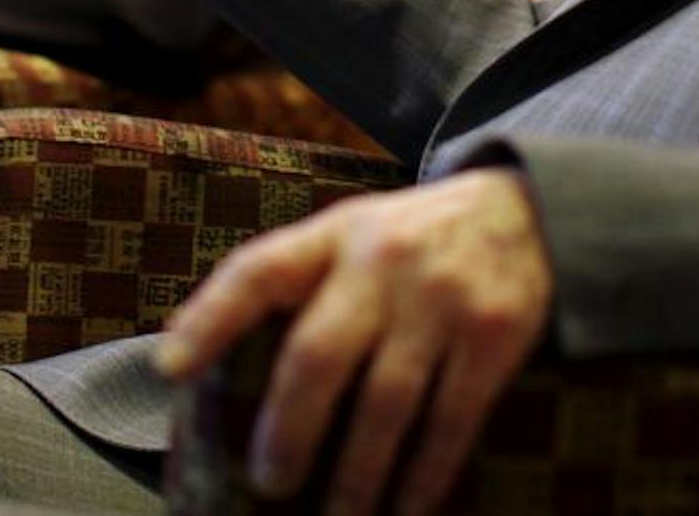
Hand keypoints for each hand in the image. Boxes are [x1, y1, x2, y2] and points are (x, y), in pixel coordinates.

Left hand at [153, 168, 553, 515]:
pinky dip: (426, 475)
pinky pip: (451, 421)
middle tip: (270, 482)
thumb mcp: (355, 232)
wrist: (529, 211)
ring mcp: (442, 299)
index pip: (260, 269)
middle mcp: (384, 261)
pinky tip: (407, 508)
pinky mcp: (494, 336)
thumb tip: (207, 360)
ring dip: (357, 475)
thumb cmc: (416, 238)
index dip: (209, 317)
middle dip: (287, 429)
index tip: (169, 369)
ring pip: (385, 403)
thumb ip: (301, 279)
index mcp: (338, 234)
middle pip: (318, 354)